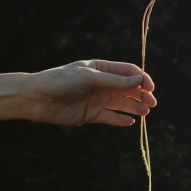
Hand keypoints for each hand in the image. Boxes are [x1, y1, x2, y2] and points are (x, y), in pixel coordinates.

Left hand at [24, 60, 155, 125]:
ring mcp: (97, 99)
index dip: (141, 78)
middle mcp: (101, 84)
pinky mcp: (91, 114)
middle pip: (127, 88)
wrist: (39, 98)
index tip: (150, 87)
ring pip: (121, 104)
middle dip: (141, 94)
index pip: (128, 71)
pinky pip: (110, 117)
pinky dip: (121, 120)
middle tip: (152, 102)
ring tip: (145, 112)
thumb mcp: (90, 78)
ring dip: (134, 107)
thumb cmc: (62, 81)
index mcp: (101, 69)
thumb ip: (115, 81)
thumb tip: (140, 79)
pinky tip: (131, 121)